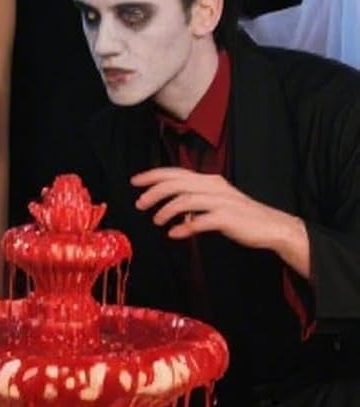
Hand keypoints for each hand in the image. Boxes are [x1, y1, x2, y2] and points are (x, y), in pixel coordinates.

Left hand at [130, 168, 307, 268]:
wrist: (272, 227)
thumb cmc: (242, 216)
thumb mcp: (216, 203)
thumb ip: (196, 203)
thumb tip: (176, 216)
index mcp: (208, 180)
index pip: (174, 172)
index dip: (152, 175)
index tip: (135, 182)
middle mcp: (212, 186)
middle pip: (175, 183)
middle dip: (153, 192)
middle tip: (139, 204)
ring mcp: (220, 201)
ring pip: (184, 200)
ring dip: (166, 210)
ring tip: (156, 221)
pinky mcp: (227, 218)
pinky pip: (200, 221)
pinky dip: (184, 227)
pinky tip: (174, 234)